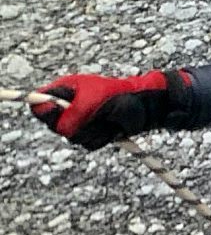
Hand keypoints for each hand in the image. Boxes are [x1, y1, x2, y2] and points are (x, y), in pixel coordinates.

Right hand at [31, 69, 191, 149]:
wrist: (146, 107)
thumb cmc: (121, 95)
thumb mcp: (92, 101)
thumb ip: (71, 114)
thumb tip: (59, 126)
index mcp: (65, 90)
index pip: (39, 102)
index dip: (45, 109)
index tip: (57, 111)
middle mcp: (70, 106)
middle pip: (54, 124)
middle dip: (74, 123)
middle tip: (92, 114)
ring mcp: (82, 121)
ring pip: (72, 137)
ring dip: (92, 131)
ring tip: (106, 120)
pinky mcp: (94, 133)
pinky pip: (89, 143)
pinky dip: (101, 138)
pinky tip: (111, 129)